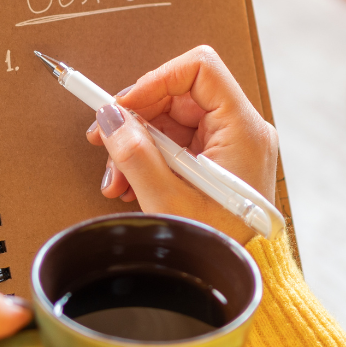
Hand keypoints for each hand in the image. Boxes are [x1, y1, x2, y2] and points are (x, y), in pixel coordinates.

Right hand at [86, 46, 278, 244]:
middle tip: (102, 139)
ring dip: (136, 142)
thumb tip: (109, 117)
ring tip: (116, 179)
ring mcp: (229, 142)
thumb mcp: (168, 201)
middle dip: (136, 117)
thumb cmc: (217, 245)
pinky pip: (175, 140)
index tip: (124, 104)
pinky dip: (149, 157)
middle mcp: (240, 128)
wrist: (237, 277)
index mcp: (243, 129)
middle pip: (178, 93)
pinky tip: (130, 182)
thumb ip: (136, 156)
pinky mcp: (217, 157)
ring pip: (171, 119)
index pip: (201, 68)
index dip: (157, 79)